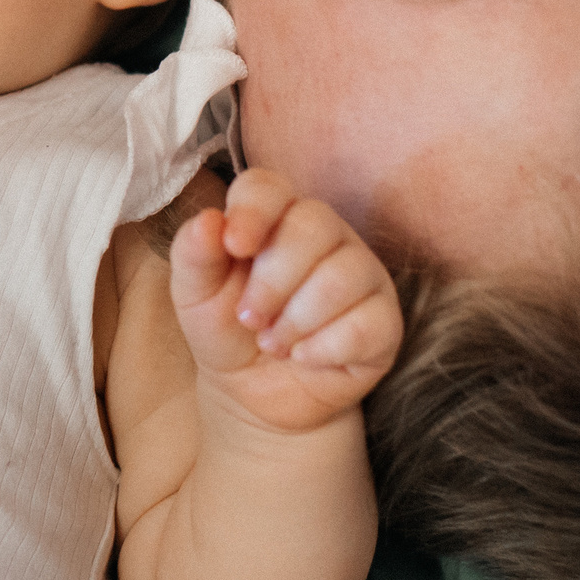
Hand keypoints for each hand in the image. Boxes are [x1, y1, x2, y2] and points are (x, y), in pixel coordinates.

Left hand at [168, 168, 399, 434]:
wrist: (254, 392)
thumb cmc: (226, 330)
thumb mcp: (194, 295)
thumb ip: (194, 254)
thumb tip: (208, 220)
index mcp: (274, 217)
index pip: (269, 187)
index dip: (253, 210)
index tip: (234, 246)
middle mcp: (325, 234)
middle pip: (313, 225)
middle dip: (271, 281)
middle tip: (249, 319)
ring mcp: (361, 274)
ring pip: (341, 276)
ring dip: (295, 320)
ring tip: (272, 344)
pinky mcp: (385, 319)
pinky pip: (367, 322)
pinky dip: (324, 348)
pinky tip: (305, 357)